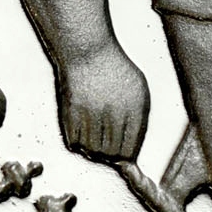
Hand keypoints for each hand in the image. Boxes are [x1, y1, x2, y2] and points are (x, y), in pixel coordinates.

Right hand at [56, 39, 149, 161]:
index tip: (124, 157)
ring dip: (94, 150)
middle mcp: (113, 112)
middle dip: (111, 156)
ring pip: (92, 151)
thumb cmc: (116, 71)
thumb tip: (132, 154)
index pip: (131, 147)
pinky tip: (84, 131)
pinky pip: (75, 142)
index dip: (127, 156)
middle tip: (109, 150)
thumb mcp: (139, 89)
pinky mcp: (71, 112)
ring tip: (97, 138)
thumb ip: (139, 120)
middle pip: (111, 153)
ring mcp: (91, 113)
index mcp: (134, 107)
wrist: (88, 53)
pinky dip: (79, 143)